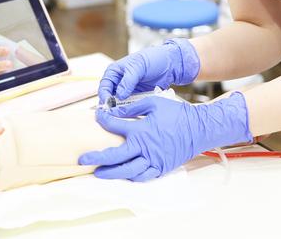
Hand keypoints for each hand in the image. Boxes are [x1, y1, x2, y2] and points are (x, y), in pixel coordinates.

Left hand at [79, 92, 251, 180]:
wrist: (198, 129)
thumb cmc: (177, 115)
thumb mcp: (153, 103)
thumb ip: (131, 108)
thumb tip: (114, 112)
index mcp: (141, 129)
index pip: (114, 126)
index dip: (103, 120)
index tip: (98, 116)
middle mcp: (144, 147)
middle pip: (114, 156)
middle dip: (96, 158)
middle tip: (82, 159)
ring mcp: (152, 160)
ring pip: (127, 171)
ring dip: (110, 172)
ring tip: (98, 173)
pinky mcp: (160, 168)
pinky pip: (142, 176)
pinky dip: (130, 177)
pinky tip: (121, 174)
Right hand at [98, 39, 200, 103]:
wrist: (170, 64)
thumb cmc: (152, 59)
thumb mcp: (138, 68)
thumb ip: (128, 81)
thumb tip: (119, 96)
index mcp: (115, 71)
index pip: (104, 86)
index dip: (104, 96)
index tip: (108, 105)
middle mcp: (119, 81)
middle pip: (110, 96)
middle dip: (111, 105)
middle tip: (115, 113)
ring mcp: (128, 90)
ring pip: (119, 103)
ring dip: (121, 108)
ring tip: (124, 115)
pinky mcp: (137, 96)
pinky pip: (130, 105)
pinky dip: (130, 109)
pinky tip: (132, 113)